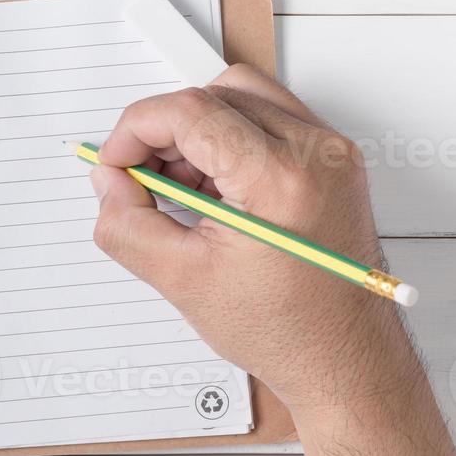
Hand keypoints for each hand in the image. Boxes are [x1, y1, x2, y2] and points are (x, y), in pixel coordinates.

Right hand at [90, 64, 420, 419]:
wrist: (346, 363)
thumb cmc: (286, 332)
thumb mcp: (183, 281)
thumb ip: (128, 224)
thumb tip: (108, 183)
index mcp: (283, 178)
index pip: (191, 112)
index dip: (137, 129)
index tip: (115, 162)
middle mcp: (318, 153)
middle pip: (218, 93)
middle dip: (168, 129)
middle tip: (145, 179)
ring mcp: (333, 155)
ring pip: (245, 99)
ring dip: (201, 132)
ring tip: (185, 192)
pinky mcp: (335, 164)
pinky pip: (271, 123)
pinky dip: (232, 143)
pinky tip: (217, 194)